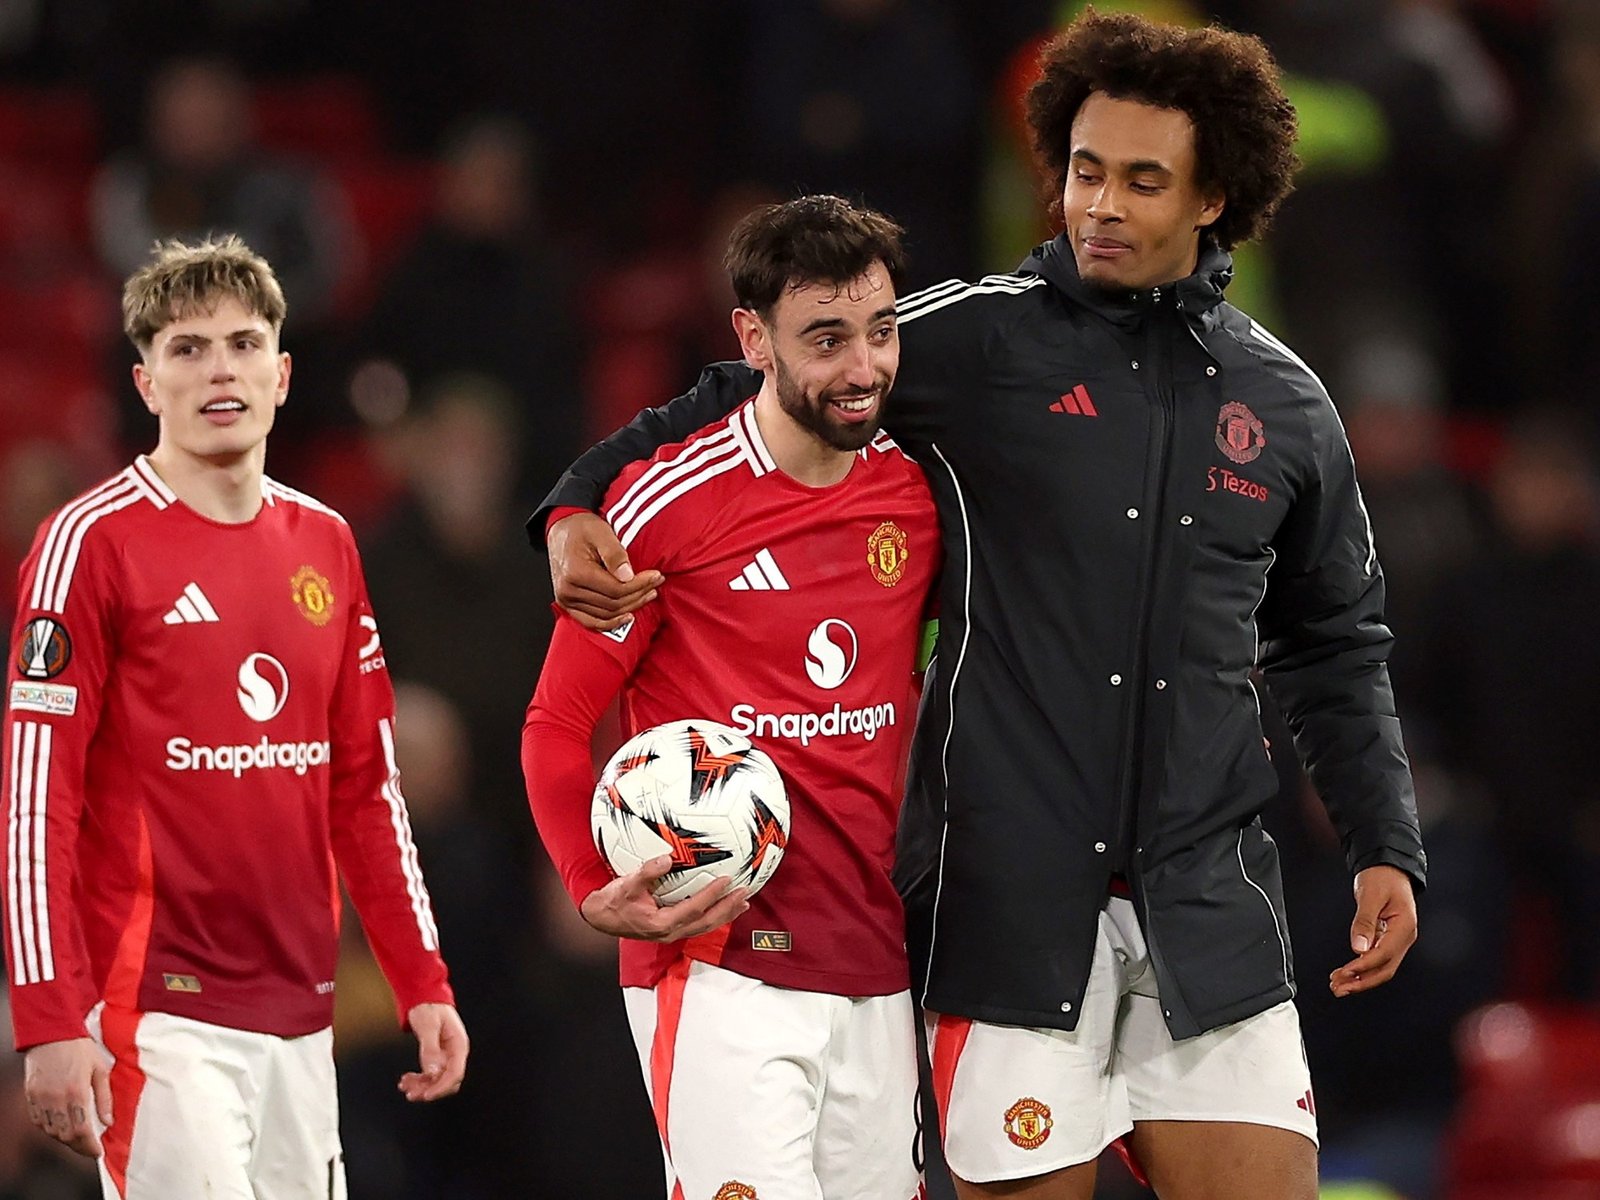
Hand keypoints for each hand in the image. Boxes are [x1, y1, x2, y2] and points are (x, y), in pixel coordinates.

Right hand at [24, 1037, 112, 1157]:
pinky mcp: (30, 1096)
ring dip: (64, 1138)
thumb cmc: (80, 1048)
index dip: (90, 1146)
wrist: (52, 1032)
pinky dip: (50, 1128)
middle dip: (78, 1146)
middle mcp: (56, 1099)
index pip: (82, 1131)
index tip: (98, 1152)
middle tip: (89, 1147)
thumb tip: (108, 1122)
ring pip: (50, 1131)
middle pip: (65, 1135)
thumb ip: (104, 1098)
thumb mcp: (100, 1069)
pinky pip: (38, 1121)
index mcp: (76, 1092)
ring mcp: (40, 1098)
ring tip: (77, 1137)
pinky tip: (61, 1125)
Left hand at [400, 1004, 468, 1101]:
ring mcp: (445, 1055)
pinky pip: (430, 1074)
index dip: (441, 1087)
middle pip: (447, 1080)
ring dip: (421, 1086)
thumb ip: (430, 1050)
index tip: (426, 1095)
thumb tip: (432, 1071)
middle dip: (429, 1089)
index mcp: (458, 1044)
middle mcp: (454, 1052)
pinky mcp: (436, 1056)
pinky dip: (418, 1080)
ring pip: (437, 1080)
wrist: (423, 996)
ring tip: (405, 1085)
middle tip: (412, 1094)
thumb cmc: (429, 1007)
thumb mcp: (428, 1026)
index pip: (455, 1073)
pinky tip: (407, 1080)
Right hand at [548, 512, 663, 630]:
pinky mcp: (568, 605)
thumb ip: (615, 554)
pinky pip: (591, 622)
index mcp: (576, 572)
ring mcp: (566, 600)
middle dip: (639, 594)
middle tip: (656, 583)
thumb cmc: (581, 529)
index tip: (655, 576)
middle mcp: (568, 590)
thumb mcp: (601, 532)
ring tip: (648, 595)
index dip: (639, 585)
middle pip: (613, 603)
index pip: (616, 589)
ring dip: (630, 607)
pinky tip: (627, 617)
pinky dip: (611, 623)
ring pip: (607, 614)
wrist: (562, 531)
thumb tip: (628, 576)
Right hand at [580, 855, 748, 941]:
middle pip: (706, 922)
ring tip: (743, 902)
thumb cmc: (614, 901)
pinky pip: (699, 924)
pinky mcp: (672, 930)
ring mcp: (672, 934)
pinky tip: (724, 908)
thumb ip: (647, 872)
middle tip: (745, 893)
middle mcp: (670, 932)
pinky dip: (715, 916)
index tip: (726, 880)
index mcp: (662, 923)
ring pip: (705, 926)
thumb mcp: (627, 884)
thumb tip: (667, 859)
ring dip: (726, 914)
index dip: (712, 895)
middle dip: (727, 908)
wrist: (602, 918)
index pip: (694, 909)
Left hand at [1330, 864, 1418, 997]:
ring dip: (1360, 979)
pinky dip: (1361, 968)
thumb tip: (1358, 948)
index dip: (1364, 966)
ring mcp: (1396, 940)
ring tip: (1338, 986)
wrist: (1387, 867)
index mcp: (1405, 927)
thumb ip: (1364, 922)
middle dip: (1362, 982)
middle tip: (1338, 988)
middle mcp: (1404, 937)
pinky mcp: (1387, 938)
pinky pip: (1375, 959)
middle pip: (1385, 969)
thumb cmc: (1382, 877)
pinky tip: (1346, 974)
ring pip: (1380, 968)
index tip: (1345, 973)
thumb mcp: (1370, 895)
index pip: (1384, 955)